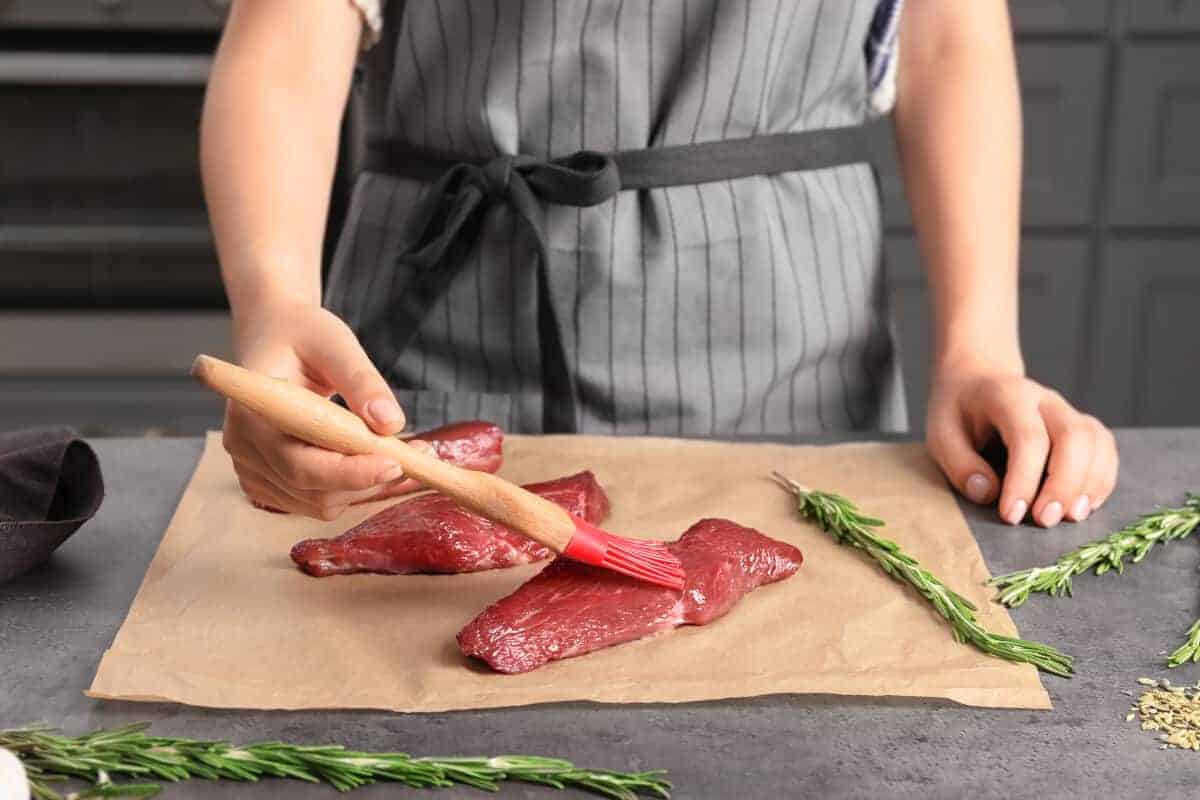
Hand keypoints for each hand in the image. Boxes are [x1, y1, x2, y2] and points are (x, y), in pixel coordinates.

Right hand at [222, 299, 421, 519]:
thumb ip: (362, 381)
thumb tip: (390, 422)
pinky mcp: (269, 482)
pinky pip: (317, 501)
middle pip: (314, 491)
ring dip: (367, 485)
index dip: (349, 472)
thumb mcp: (335, 344)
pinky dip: (353, 488)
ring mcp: (253, 471)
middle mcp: (245, 449)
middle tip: (419, 454)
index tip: (396, 463)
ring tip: (402, 452)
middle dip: (370, 478)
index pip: (300, 464)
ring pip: (321, 503)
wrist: (276, 337)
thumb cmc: (302, 335)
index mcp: (252, 414)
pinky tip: (377, 461)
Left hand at [925, 367, 1118, 526]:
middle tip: (1043, 520)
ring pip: (1096, 441)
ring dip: (1089, 484)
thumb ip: (960, 464)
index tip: (1011, 515)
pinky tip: (1083, 506)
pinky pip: (1105, 449)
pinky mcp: (1081, 426)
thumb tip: (987, 493)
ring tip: (1069, 517)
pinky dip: (1101, 479)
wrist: (977, 383)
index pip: (1028, 438)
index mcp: (1007, 396)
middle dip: (1063, 484)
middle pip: (1073, 437)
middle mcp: (1045, 399)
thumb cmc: (958, 414)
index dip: (1023, 480)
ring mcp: (1067, 411)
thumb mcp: (941, 434)